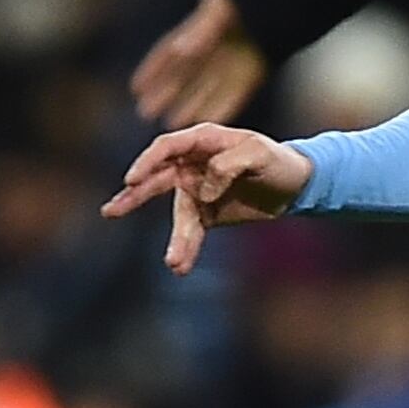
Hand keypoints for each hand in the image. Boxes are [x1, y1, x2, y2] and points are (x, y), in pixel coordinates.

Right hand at [104, 124, 313, 272]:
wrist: (297, 186)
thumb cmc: (279, 161)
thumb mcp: (260, 154)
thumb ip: (230, 164)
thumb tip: (203, 189)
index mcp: (204, 140)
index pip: (167, 147)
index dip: (147, 162)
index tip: (132, 179)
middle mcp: (194, 164)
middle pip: (157, 179)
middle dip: (134, 196)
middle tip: (111, 211)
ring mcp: (197, 190)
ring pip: (178, 214)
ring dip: (175, 238)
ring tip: (174, 262)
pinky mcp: (206, 213)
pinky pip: (191, 232)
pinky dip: (186, 248)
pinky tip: (180, 266)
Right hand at [131, 0, 268, 125]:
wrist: (280, 5)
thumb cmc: (244, 4)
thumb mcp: (219, 12)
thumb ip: (200, 32)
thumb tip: (181, 51)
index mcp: (198, 33)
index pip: (169, 54)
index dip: (153, 70)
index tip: (136, 87)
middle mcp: (211, 52)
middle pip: (184, 76)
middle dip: (165, 93)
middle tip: (145, 112)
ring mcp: (229, 65)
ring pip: (204, 89)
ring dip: (189, 105)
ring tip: (171, 122)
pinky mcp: (249, 75)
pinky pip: (232, 93)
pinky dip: (220, 106)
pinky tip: (206, 119)